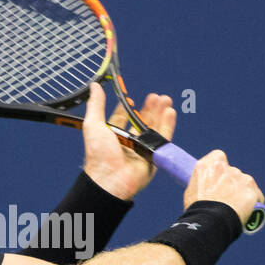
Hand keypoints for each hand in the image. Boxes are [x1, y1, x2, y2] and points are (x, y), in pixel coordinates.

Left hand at [80, 84, 176, 201]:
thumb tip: (94, 86)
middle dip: (150, 108)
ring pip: (154, 128)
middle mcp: (127, 142)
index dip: (126, 108)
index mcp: (112, 136)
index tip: (130, 98)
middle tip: (156, 96)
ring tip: (166, 100)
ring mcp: (141, 149)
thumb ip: (96, 105)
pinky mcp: (152, 156)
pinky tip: (170, 112)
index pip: (121, 119)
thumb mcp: (94, 124)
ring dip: (160, 113)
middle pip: (141, 121)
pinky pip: (162, 139)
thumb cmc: (99, 155)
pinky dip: (168, 125)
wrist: (110, 179)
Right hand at [183, 149, 264, 227]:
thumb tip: (206, 189)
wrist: (210, 221)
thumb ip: (201, 184)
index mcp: (208, 165)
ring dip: (243, 191)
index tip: (218, 178)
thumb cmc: (197, 210)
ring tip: (237, 208)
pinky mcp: (251, 190)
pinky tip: (250, 210)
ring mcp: (239, 178)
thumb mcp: (191, 192)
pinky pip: (256, 195)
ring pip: (245, 183)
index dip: (220, 168)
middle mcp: (224, 168)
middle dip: (231, 183)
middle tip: (226, 198)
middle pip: (233, 172)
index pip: (219, 157)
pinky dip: (254, 201)